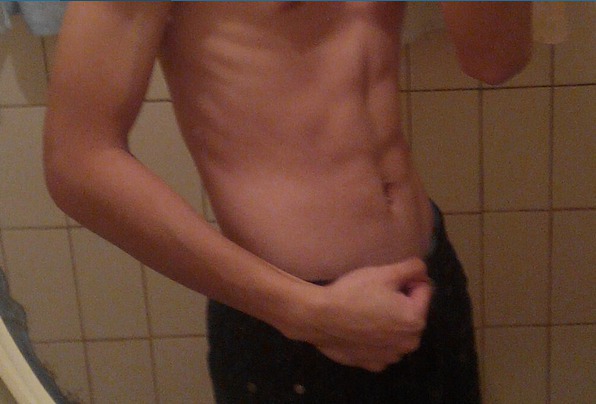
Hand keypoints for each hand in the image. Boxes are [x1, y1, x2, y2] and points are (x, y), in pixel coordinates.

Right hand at [302, 258, 432, 371]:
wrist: (319, 318)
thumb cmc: (353, 293)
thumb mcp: (384, 273)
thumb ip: (412, 268)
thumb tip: (422, 270)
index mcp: (416, 320)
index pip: (423, 289)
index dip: (405, 281)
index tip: (384, 282)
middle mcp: (409, 343)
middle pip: (412, 313)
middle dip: (400, 303)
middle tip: (374, 296)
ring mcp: (390, 357)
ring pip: (397, 332)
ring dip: (389, 322)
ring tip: (365, 312)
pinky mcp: (373, 364)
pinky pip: (382, 347)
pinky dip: (375, 339)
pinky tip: (359, 329)